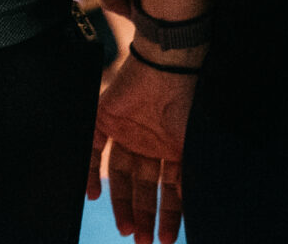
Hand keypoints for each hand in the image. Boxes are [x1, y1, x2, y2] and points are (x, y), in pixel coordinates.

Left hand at [93, 52, 194, 241]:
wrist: (169, 62)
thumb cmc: (190, 100)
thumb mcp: (196, 146)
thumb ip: (192, 176)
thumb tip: (199, 208)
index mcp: (174, 147)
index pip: (169, 190)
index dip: (169, 216)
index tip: (166, 240)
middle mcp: (150, 141)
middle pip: (143, 185)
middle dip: (144, 214)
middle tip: (142, 242)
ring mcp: (127, 130)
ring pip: (120, 173)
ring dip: (121, 202)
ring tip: (127, 229)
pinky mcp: (105, 116)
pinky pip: (93, 147)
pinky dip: (88, 170)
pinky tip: (92, 195)